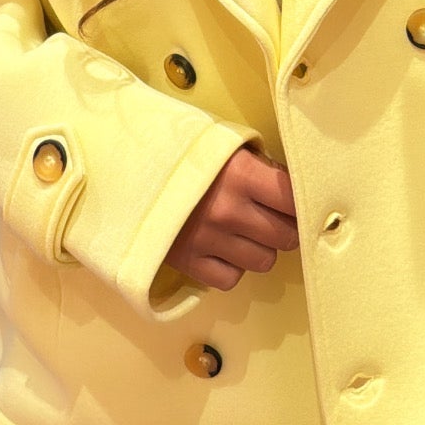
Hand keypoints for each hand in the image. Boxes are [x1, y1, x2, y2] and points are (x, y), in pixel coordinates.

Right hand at [166, 143, 298, 291]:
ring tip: (246, 232)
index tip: (297, 203)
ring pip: (264, 261)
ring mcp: (210, 240)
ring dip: (261, 248)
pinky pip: (232, 279)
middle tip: (274, 218)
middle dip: (285, 227)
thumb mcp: (221, 144)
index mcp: (242, 174)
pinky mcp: (189, 263)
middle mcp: (230, 211)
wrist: (123, 170)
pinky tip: (223, 248)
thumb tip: (291, 188)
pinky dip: (233, 267)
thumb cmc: (179, 152)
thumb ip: (257, 164)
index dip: (301, 202)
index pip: (294, 199)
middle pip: (286, 236)